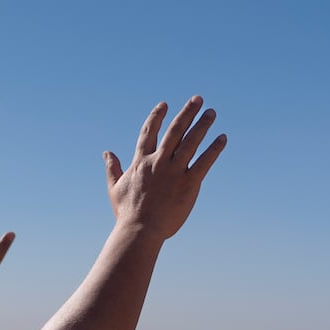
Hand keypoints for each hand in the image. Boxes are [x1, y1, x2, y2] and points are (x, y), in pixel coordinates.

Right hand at [103, 97, 225, 241]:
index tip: (164, 104)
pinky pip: (204, 162)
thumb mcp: (115, 188)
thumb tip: (107, 152)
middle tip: (197, 99)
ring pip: (190, 142)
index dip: (156, 116)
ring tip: (211, 112)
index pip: (149, 132)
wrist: (140, 231)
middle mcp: (158, 162)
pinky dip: (214, 149)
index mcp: (141, 162)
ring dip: (202, 125)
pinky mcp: (188, 184)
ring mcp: (174, 172)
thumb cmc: (127, 213)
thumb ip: (113, 168)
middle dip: (186, 113)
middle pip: (174, 131)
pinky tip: (222, 138)